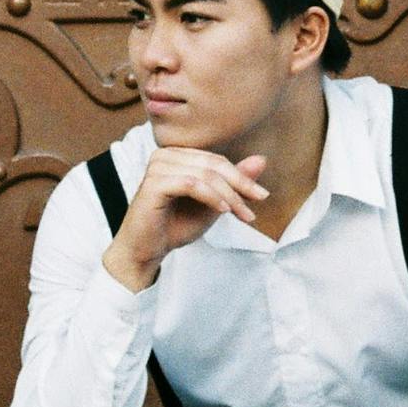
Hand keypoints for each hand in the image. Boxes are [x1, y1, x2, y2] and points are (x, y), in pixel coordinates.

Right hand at [104, 145, 267, 290]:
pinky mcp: (153, 184)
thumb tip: (262, 159)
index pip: (217, 160)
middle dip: (239, 185)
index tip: (261, 196)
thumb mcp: (213, 203)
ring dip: (228, 195)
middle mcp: (165, 155)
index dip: (241, 177)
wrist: (145, 251)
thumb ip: (233, 182)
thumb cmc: (174, 226)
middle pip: (214, 164)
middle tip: (257, 203)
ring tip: (241, 213)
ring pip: (205, 174)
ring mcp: (157, 167)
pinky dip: (211, 197)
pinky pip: (191, 184)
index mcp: (177, 155)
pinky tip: (223, 211)